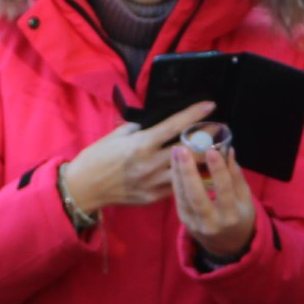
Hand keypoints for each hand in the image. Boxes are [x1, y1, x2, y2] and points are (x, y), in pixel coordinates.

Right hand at [61, 101, 216, 216]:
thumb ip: (139, 129)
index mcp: (141, 144)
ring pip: (188, 172)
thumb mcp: (116, 135)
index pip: (174, 126)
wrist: (83, 188)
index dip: (194, 114)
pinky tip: (196, 171)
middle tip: (221, 130)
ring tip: (214, 152)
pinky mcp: (153, 198)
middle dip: (208, 138)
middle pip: (189, 150)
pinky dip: (187, 178)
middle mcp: (150, 164)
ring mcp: (153, 183)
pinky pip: (176, 187)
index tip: (210, 106)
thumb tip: (156, 123)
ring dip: (202, 161)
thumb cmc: (97, 157)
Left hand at [171, 139, 256, 262]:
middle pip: (197, 197)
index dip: (218, 171)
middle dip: (188, 172)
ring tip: (176, 151)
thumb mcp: (245, 199)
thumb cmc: (239, 216)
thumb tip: (228, 151)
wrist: (227, 244)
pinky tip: (175, 164)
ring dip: (178, 173)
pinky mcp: (184, 222)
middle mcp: (212, 223)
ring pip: (183, 197)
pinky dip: (176, 181)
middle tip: (183, 149)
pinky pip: (179, 199)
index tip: (211, 150)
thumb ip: (236, 176)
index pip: (224, 191)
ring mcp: (195, 224)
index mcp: (231, 217)